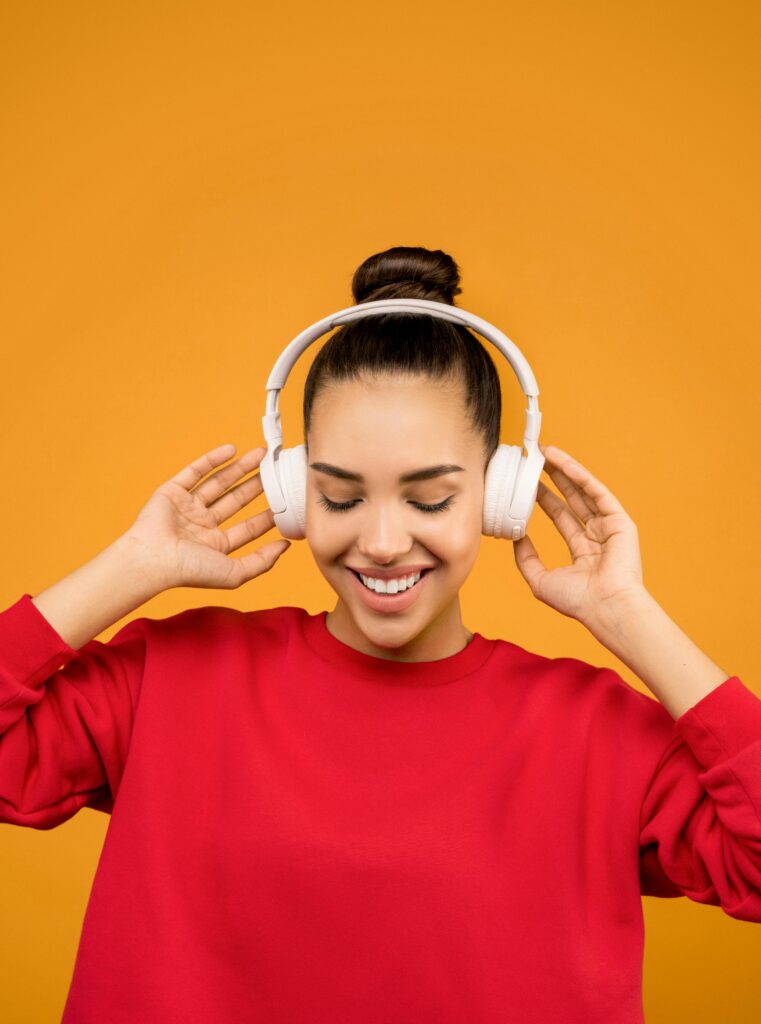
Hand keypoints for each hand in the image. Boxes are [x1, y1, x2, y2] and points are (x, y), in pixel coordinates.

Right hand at [122, 443, 291, 590]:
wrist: (153, 559)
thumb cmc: (190, 571)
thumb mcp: (234, 573)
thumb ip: (261, 562)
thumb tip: (285, 546)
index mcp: (216, 545)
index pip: (248, 527)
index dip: (268, 515)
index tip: (287, 501)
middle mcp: (203, 525)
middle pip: (236, 501)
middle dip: (257, 486)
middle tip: (275, 471)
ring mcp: (187, 507)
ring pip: (219, 483)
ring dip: (240, 468)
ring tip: (261, 455)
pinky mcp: (172, 492)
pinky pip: (195, 471)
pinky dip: (212, 459)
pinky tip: (232, 450)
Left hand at [512, 444, 645, 629]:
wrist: (605, 607)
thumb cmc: (578, 602)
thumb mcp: (540, 580)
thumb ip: (526, 559)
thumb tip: (517, 538)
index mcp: (583, 551)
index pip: (560, 516)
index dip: (543, 498)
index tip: (527, 483)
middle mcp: (597, 536)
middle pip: (571, 499)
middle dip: (552, 478)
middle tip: (534, 460)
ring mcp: (609, 527)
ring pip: (582, 491)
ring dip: (564, 470)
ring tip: (544, 452)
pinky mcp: (619, 521)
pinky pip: (596, 492)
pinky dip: (579, 475)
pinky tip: (562, 462)